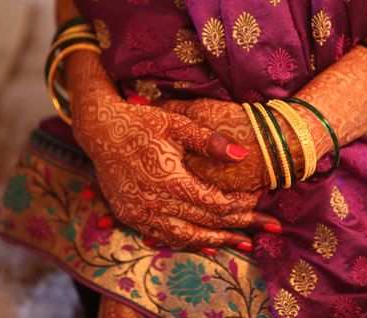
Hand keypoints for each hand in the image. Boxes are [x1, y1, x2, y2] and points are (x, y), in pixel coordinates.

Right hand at [70, 76, 279, 249]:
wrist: (99, 130)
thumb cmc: (140, 122)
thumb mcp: (176, 124)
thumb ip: (210, 141)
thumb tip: (243, 155)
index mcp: (170, 180)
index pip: (216, 202)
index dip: (241, 204)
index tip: (260, 198)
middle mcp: (155, 203)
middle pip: (207, 222)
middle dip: (240, 225)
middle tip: (268, 228)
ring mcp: (141, 214)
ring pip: (187, 236)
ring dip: (217, 240)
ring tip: (244, 243)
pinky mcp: (131, 216)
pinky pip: (165, 237)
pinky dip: (189, 242)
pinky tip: (207, 245)